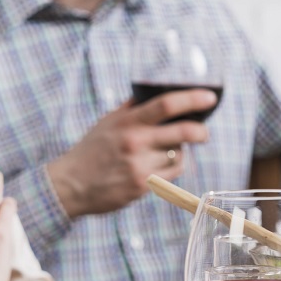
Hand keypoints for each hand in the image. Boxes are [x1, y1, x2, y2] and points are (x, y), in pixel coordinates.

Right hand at [46, 89, 215, 217]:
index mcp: (128, 122)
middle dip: (201, 132)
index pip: (166, 104)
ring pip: (179, 155)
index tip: (209, 98)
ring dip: (178, 152)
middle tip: (204, 133)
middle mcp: (135, 142)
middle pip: (184, 132)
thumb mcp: (107, 123)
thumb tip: (155, 94)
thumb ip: (131, 109)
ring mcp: (140, 165)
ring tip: (164, 152)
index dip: (193, 99)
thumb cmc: (90, 151)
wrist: (70, 184)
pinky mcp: (142, 186)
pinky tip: (160, 166)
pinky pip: (172, 174)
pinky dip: (172, 168)